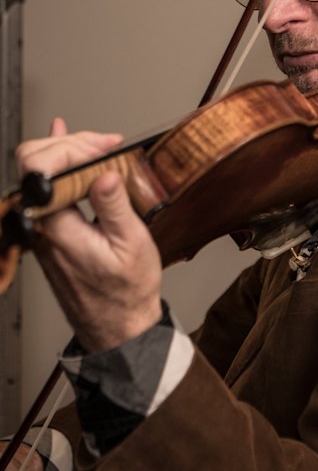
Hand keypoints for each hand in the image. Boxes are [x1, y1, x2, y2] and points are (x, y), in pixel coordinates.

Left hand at [16, 118, 162, 351]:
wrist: (118, 327)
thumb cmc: (126, 292)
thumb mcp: (131, 245)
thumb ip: (114, 206)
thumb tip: (105, 173)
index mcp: (57, 227)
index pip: (42, 167)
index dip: (73, 147)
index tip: (105, 148)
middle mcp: (40, 226)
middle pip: (33, 163)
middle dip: (69, 144)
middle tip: (105, 145)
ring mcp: (41, 230)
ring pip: (36, 175)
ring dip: (65, 152)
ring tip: (96, 144)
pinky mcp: (49, 233)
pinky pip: (44, 191)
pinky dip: (58, 166)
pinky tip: (68, 150)